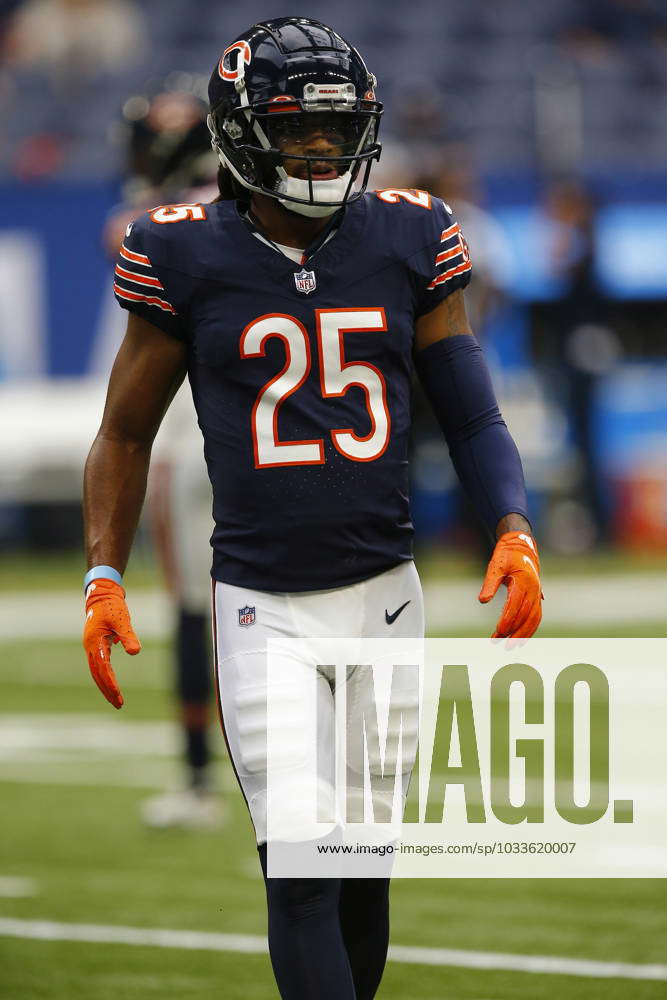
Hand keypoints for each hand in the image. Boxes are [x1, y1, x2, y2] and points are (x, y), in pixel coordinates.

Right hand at [82, 578, 140, 708]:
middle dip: (107, 690)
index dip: (110, 683)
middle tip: (118, 704)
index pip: (103, 669)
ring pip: (96, 672)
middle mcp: (90, 647)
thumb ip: (128, 636)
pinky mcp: (95, 645)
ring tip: (115, 699)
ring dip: (105, 685)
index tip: (118, 695)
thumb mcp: (122, 621)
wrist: (102, 595)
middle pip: (97, 675)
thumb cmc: (112, 607)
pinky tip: (112, 684)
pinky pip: (98, 665)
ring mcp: (91, 647)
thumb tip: (135, 653)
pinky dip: (104, 676)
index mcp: (94, 643)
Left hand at [478, 531, 542, 638]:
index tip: (499, 631)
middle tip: (500, 643)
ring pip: (533, 619)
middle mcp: (534, 590)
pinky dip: (529, 630)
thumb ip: (489, 583)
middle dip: (514, 631)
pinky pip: (536, 617)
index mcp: (524, 581)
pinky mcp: (537, 598)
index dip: (508, 619)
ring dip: (523, 634)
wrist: (522, 547)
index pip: (516, 605)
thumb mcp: (496, 565)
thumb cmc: (507, 556)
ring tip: (510, 647)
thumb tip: (483, 600)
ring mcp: (537, 595)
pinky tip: (519, 639)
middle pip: (526, 615)